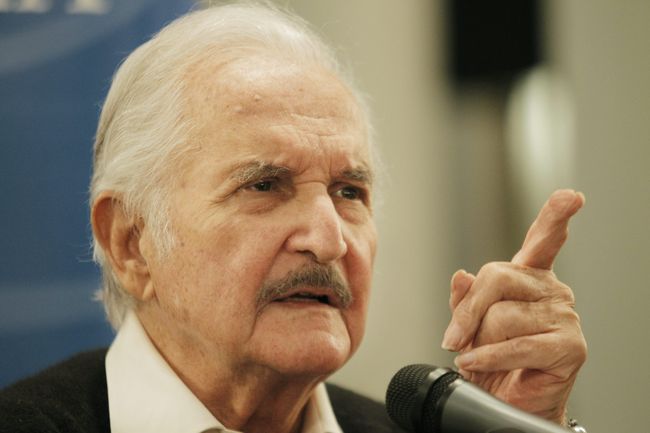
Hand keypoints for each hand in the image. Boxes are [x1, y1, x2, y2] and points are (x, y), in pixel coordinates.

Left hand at [441, 189, 586, 422]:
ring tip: (482, 355)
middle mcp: (550, 290)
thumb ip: (465, 299)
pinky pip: (516, 344)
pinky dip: (488, 357)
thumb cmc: (492, 361)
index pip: (542, 242)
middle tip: (456, 337)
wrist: (506, 400)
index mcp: (529, 278)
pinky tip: (476, 363)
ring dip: (479, 341)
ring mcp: (563, 316)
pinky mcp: (569, 346)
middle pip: (496, 277)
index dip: (554, 218)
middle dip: (467, 312)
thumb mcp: (470, 326)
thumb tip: (461, 276)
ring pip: (501, 315)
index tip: (570, 198)